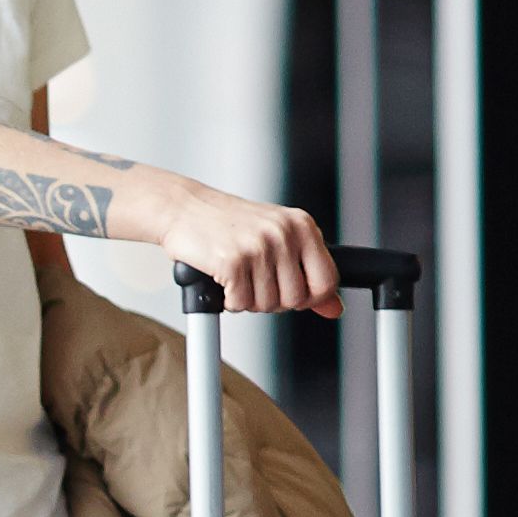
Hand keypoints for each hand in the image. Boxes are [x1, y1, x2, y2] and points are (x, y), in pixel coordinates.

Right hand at [128, 175, 338, 317]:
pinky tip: (223, 280)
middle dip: (273, 300)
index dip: (310, 298)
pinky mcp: (232, 262)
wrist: (183, 208)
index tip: (292, 294)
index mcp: (301, 226)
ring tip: (237, 277)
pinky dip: (229, 301)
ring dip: (248, 300)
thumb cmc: (228, 223)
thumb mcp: (276, 239)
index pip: (327, 280)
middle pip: (296, 299)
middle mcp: (283, 234)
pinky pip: (240, 304)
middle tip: (255, 281)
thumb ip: (308, 273)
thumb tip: (334, 308)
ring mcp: (258, 247)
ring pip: (267, 304)